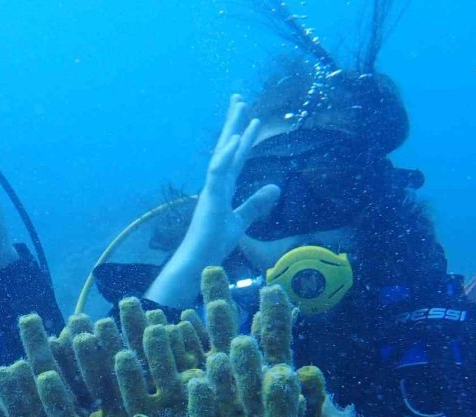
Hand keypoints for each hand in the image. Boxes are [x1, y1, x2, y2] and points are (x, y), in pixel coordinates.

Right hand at [146, 94, 280, 306]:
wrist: (199, 259)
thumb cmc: (214, 243)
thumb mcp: (242, 221)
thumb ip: (257, 204)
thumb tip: (276, 187)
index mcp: (223, 188)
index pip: (236, 157)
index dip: (244, 138)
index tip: (252, 119)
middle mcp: (216, 183)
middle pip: (227, 147)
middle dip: (234, 122)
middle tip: (240, 98)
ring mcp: (212, 188)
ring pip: (222, 153)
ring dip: (231, 129)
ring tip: (240, 107)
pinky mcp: (210, 197)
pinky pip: (218, 172)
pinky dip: (226, 155)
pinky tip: (235, 139)